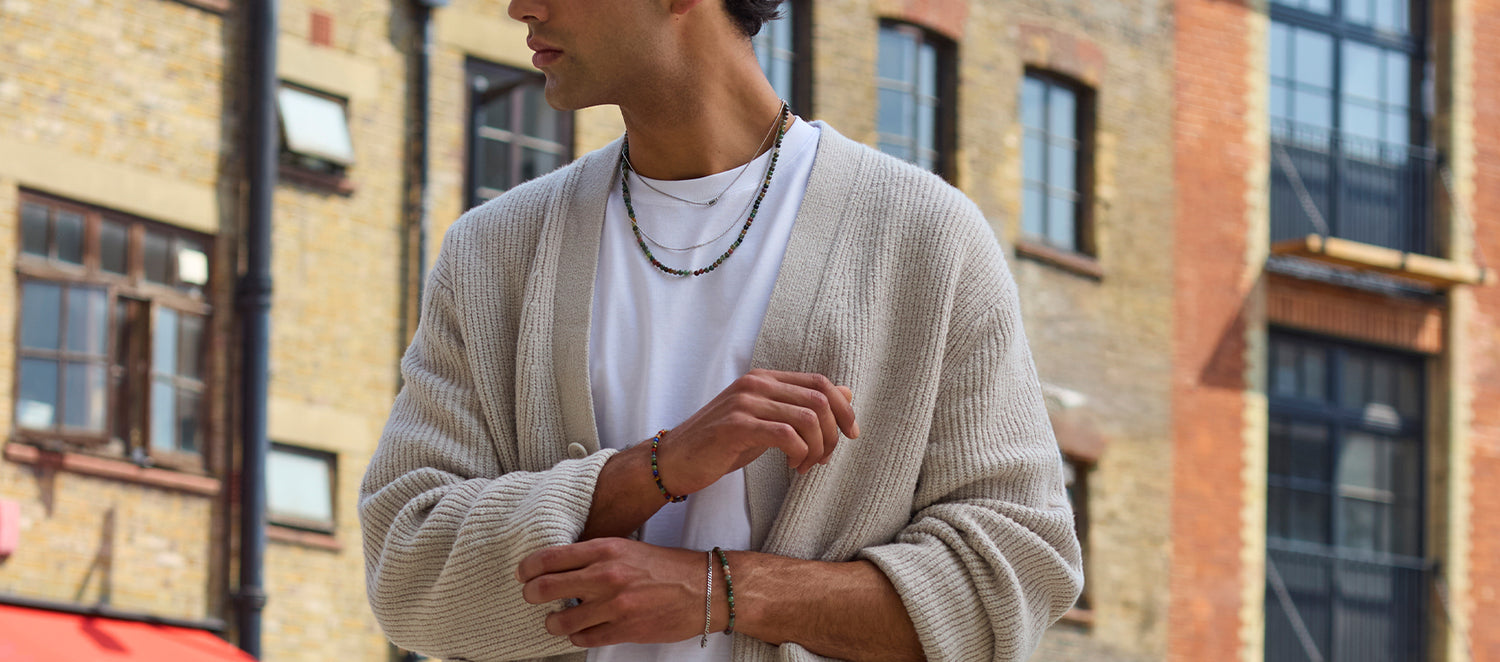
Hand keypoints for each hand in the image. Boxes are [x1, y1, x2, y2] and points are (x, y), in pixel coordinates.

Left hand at [517, 538, 712, 646]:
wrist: (704, 588)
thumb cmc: (667, 566)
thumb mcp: (627, 547)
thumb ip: (594, 555)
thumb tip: (561, 565)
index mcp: (606, 549)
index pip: (550, 558)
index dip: (528, 568)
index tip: (524, 573)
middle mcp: (606, 576)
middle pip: (546, 588)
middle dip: (532, 594)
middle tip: (532, 596)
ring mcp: (614, 605)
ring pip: (560, 620)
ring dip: (553, 621)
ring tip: (556, 619)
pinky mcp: (624, 630)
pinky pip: (584, 638)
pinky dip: (577, 635)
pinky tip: (583, 628)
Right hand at [658, 370, 858, 493]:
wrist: (674, 460)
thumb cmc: (721, 444)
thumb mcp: (766, 421)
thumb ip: (800, 406)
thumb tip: (846, 392)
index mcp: (764, 378)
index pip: (820, 382)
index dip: (844, 407)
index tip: (852, 434)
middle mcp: (755, 383)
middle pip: (819, 399)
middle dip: (832, 434)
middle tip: (824, 459)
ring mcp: (745, 402)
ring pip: (807, 418)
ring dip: (817, 448)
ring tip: (806, 466)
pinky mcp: (736, 426)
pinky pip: (786, 436)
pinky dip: (800, 454)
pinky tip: (792, 467)